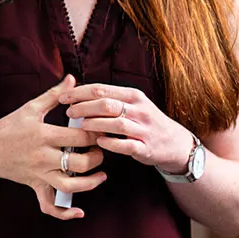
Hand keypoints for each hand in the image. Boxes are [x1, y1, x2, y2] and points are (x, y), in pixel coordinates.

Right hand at [0, 74, 106, 219]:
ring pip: (70, 186)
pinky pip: (50, 205)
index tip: (103, 129)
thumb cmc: (9, 126)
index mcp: (43, 135)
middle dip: (97, 157)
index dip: (96, 134)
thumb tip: (72, 79)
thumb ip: (54, 95)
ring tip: (100, 174)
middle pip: (80, 163)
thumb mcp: (30, 108)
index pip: (79, 137)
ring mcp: (39, 174)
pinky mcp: (35, 186)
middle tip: (101, 149)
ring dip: (90, 183)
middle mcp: (42, 156)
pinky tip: (79, 211)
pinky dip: (65, 213)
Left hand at [61, 83, 194, 173]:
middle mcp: (139, 110)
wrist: (175, 143)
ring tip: (81, 125)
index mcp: (133, 96)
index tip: (63, 97)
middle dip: (83, 107)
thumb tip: (78, 92)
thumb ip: (109, 98)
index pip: (101, 89)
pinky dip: (110, 143)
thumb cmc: (145, 121)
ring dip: (95, 124)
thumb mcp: (132, 104)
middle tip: (69, 112)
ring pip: (116, 123)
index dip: (79, 92)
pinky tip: (99, 141)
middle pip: (106, 104)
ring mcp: (144, 129)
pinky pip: (126, 145)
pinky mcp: (145, 147)